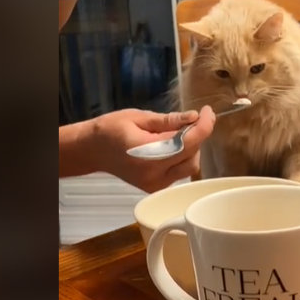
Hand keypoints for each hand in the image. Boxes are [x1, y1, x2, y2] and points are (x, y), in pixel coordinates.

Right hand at [59, 107, 215, 192]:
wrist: (92, 150)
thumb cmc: (111, 129)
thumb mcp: (138, 117)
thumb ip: (168, 120)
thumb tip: (194, 117)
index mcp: (146, 152)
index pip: (187, 142)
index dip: (204, 126)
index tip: (207, 112)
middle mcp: (153, 173)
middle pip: (192, 155)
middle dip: (196, 135)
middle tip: (189, 120)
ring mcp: (155, 184)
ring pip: (190, 167)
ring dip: (191, 148)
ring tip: (176, 134)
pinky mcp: (155, 188)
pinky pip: (180, 173)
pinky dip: (181, 158)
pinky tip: (169, 147)